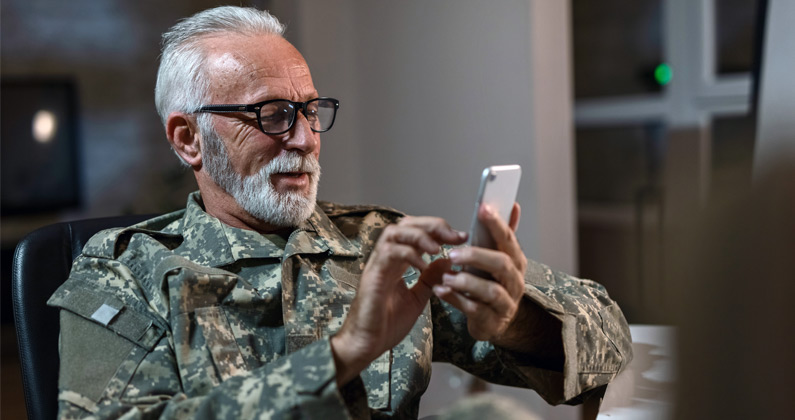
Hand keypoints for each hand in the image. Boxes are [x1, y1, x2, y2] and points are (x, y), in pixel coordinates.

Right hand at [331, 216, 467, 384]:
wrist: (366, 345)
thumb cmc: (386, 324)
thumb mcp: (417, 298)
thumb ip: (430, 279)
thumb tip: (448, 261)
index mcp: (397, 262)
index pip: (417, 232)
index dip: (440, 231)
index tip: (461, 237)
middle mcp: (386, 258)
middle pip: (406, 224)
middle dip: (433, 225)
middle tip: (455, 236)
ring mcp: (377, 265)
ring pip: (395, 232)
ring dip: (420, 235)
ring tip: (439, 248)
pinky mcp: (373, 275)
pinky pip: (390, 253)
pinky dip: (409, 254)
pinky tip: (424, 265)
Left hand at [432, 203, 527, 345]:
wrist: (496, 322)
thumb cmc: (492, 284)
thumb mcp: (498, 259)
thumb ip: (502, 234)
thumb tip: (512, 205)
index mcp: (516, 262)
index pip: (509, 239)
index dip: (496, 224)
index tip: (482, 208)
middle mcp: (515, 282)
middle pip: (502, 264)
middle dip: (477, 256)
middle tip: (452, 253)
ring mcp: (506, 304)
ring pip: (491, 291)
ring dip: (466, 282)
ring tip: (446, 276)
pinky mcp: (492, 321)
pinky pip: (474, 310)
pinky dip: (455, 299)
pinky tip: (440, 290)